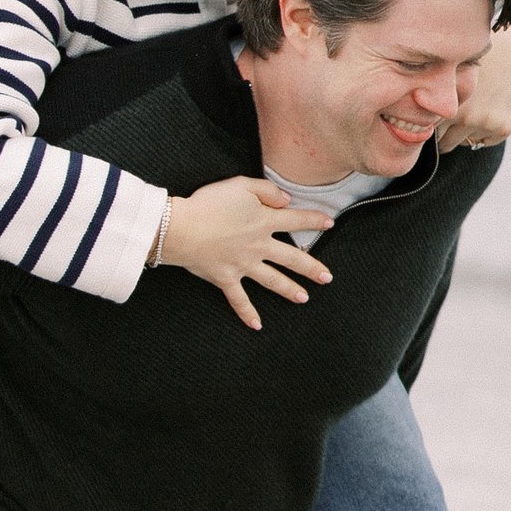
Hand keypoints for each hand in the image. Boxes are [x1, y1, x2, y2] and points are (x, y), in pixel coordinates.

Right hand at [157, 176, 333, 329]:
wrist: (180, 228)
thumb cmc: (208, 204)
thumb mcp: (240, 185)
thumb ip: (267, 191)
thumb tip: (286, 200)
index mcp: (263, 222)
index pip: (296, 220)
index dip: (314, 221)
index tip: (329, 223)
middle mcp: (258, 246)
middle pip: (292, 258)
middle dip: (311, 268)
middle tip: (327, 277)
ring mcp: (243, 265)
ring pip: (273, 280)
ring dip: (290, 290)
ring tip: (304, 298)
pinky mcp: (226, 278)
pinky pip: (239, 300)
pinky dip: (247, 313)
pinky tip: (257, 325)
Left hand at [438, 19, 510, 152]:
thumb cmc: (474, 66)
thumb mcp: (449, 77)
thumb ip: (432, 100)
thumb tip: (412, 125)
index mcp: (448, 103)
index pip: (429, 130)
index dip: (426, 126)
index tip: (426, 121)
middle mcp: (467, 117)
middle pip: (445, 143)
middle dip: (443, 135)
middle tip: (448, 120)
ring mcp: (486, 124)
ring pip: (464, 143)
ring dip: (463, 134)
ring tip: (469, 112)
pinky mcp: (504, 129)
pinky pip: (483, 142)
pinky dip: (482, 133)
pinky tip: (486, 113)